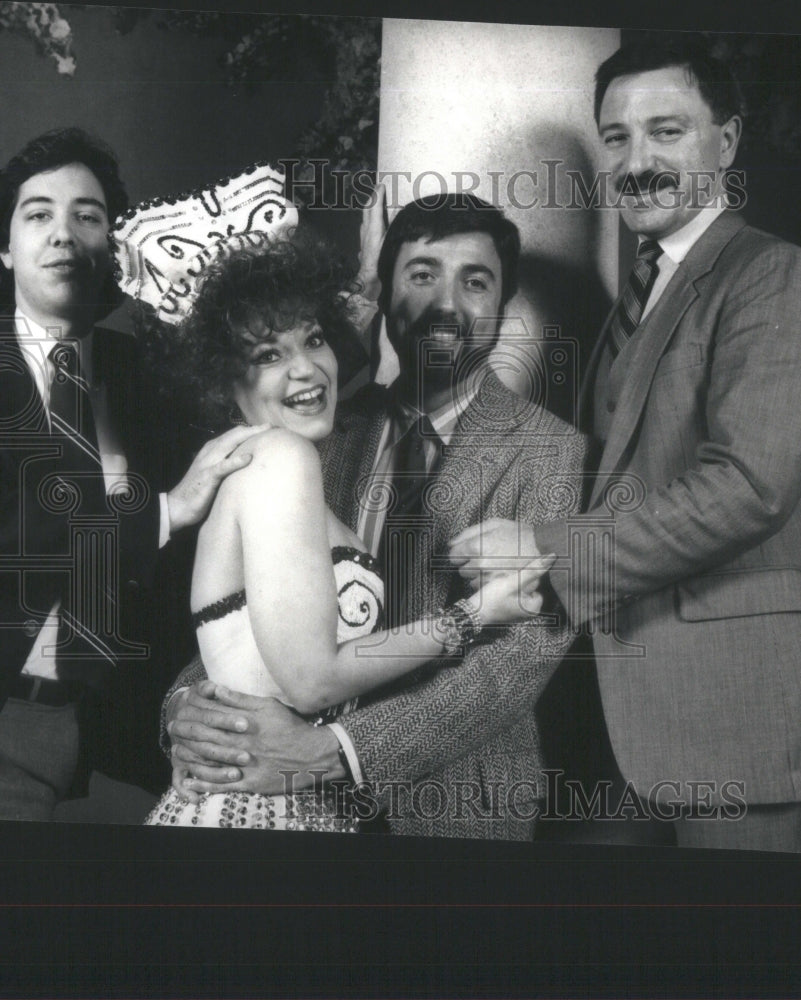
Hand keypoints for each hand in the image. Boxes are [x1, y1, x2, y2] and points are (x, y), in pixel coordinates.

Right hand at [166, 424, 267, 533]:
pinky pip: (223, 467)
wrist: (177, 507)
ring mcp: (207, 464)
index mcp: (211, 451)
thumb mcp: (214, 475)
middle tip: (270, 425)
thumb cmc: (198, 493)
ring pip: (228, 445)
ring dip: (246, 437)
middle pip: (233, 436)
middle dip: (251, 429)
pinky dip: (235, 461)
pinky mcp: (207, 477)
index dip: (248, 430)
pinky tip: (248, 457)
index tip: (266, 428)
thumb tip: (245, 464)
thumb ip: (226, 466)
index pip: (232, 435)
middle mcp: (209, 453)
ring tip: (263, 431)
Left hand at [169, 681, 341, 797]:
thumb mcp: (268, 706)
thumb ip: (241, 700)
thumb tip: (216, 690)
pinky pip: (224, 785)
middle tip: (172, 730)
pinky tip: (192, 782)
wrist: (312, 755)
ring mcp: (246, 766)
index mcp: (245, 724)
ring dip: (191, 758)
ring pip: (212, 763)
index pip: (213, 719)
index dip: (194, 716)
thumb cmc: (290, 727)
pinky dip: (206, 785)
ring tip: (176, 753)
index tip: (180, 712)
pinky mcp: (251, 783)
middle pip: (208, 740)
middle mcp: (243, 745)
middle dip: (187, 735)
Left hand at [355, 181, 386, 301]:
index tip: (382, 185)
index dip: (378, 193)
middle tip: (379, 191)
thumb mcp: (390, 242)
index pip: (374, 205)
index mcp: (373, 227)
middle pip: (367, 208)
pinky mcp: (363, 244)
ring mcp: (363, 237)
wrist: (368, 279)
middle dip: (373, 197)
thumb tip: (398, 209)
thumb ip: (395, 225)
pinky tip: (372, 224)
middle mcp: (366, 230)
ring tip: (376, 205)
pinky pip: (365, 227)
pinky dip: (369, 221)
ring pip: (365, 218)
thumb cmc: (380, 262)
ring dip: (370, 209)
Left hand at [449, 518, 541, 588]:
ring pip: (471, 580)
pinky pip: (482, 588)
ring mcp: (489, 578)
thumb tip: (451, 544)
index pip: (453, 556)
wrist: (541, 549)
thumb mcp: (494, 524)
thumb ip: (469, 533)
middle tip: (485, 557)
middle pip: (462, 570)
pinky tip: (498, 574)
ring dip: (478, 574)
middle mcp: (480, 564)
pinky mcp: (498, 588)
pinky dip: (486, 582)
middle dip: (470, 564)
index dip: (461, 554)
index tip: (469, 552)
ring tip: (493, 566)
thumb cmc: (518, 534)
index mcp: (477, 546)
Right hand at [466, 554, 555, 622]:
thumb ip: (533, 570)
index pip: (537, 584)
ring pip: (520, 592)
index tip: (513, 578)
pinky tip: (499, 592)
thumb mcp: (514, 581)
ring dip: (512, 587)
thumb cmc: (493, 598)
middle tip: (506, 583)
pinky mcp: (509, 613)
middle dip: (519, 583)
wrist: (473, 612)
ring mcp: (519, 614)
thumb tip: (552, 557)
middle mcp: (529, 614)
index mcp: (534, 608)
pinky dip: (507, 593)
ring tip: (501, 587)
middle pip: (529, 588)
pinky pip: (513, 598)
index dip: (525, 578)